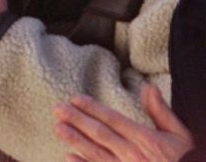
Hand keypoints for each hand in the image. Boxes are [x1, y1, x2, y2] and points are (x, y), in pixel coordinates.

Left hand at [53, 83, 193, 161]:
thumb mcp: (179, 135)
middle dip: (77, 120)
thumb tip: (148, 87)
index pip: (112, 119)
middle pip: (99, 133)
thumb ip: (161, 112)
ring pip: (95, 153)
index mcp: (145, 139)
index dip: (92, 108)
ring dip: (75, 140)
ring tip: (58, 127)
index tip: (75, 98)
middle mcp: (133, 154)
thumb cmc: (183, 160)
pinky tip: (68, 157)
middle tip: (58, 109)